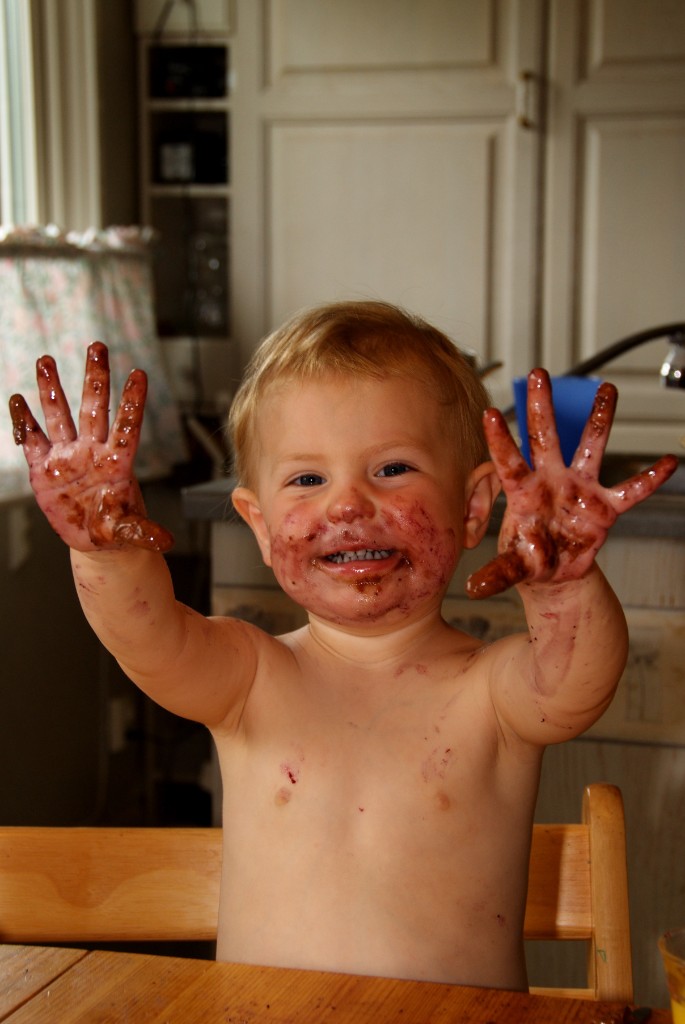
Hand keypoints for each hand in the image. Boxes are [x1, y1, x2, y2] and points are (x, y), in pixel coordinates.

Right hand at [9, 342, 173, 552]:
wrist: (95, 539)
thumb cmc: (116, 529)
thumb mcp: (130, 532)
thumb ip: (143, 532)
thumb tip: (165, 541)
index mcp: (117, 463)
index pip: (127, 425)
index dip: (131, 401)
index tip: (139, 373)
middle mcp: (92, 452)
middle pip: (94, 408)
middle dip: (94, 378)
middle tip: (98, 346)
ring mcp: (67, 457)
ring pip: (60, 415)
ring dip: (52, 389)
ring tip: (46, 359)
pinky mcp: (44, 468)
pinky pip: (33, 440)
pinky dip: (24, 421)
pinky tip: (17, 399)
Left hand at [466, 368, 676, 598]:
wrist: (555, 573)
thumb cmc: (529, 560)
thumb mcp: (514, 567)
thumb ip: (498, 573)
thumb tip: (474, 587)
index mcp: (525, 494)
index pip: (510, 462)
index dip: (501, 440)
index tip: (490, 412)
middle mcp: (552, 481)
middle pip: (546, 437)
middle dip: (543, 406)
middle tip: (539, 372)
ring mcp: (580, 489)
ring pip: (591, 447)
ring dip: (599, 419)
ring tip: (608, 389)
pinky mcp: (605, 506)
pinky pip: (631, 490)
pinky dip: (649, 478)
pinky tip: (669, 462)